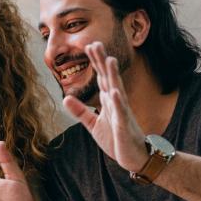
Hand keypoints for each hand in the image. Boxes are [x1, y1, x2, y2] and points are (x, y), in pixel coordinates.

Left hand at [63, 42, 146, 171]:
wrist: (135, 157)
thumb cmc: (116, 139)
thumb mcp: (93, 125)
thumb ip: (80, 111)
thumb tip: (65, 97)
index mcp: (109, 101)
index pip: (101, 77)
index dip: (95, 62)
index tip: (89, 45)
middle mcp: (116, 103)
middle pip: (108, 78)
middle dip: (102, 61)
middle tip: (96, 43)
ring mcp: (122, 113)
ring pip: (117, 90)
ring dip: (113, 76)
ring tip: (110, 60)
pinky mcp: (124, 126)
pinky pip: (121, 113)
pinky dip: (118, 102)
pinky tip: (115, 92)